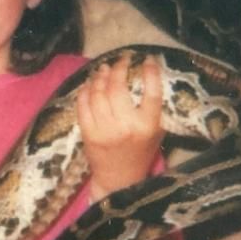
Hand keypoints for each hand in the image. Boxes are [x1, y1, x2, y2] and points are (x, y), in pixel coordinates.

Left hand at [76, 54, 163, 201]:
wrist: (119, 180)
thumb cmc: (140, 153)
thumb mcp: (156, 132)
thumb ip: (153, 108)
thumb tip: (145, 73)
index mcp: (147, 126)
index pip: (152, 93)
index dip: (150, 72)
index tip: (146, 59)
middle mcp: (126, 127)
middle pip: (118, 88)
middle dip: (118, 68)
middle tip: (120, 61)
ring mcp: (105, 130)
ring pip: (99, 94)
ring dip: (100, 77)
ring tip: (103, 69)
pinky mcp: (89, 134)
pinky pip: (83, 105)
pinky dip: (85, 91)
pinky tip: (89, 84)